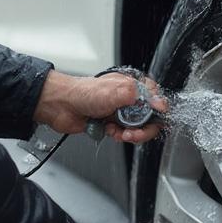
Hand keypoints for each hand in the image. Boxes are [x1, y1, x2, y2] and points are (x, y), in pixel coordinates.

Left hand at [34, 70, 166, 144]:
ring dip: (130, 134)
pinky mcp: (109, 124)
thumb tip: (159, 104)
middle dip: (143, 128)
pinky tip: (109, 131)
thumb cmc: (83, 93)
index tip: (153, 117)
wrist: (61, 106)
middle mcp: (126, 99)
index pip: (155, 99)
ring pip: (135, 128)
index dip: (157, 110)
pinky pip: (121, 135)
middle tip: (134, 132)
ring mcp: (118, 112)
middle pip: (148, 118)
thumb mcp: (117, 91)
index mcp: (131, 86)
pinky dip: (117, 136)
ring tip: (119, 132)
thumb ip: (141, 98)